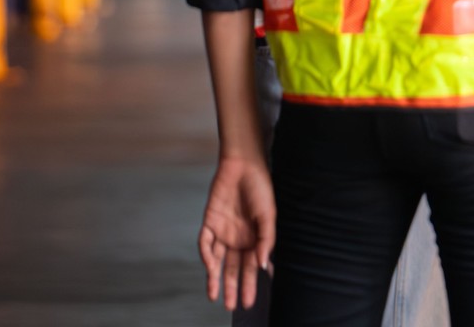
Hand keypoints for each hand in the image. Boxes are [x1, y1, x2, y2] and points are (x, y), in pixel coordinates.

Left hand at [198, 153, 275, 310]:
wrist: (243, 166)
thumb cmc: (260, 188)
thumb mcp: (268, 215)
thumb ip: (266, 240)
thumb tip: (261, 265)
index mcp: (254, 238)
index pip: (251, 267)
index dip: (250, 284)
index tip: (250, 302)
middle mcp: (238, 239)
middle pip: (233, 268)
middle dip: (233, 287)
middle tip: (232, 306)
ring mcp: (222, 232)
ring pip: (217, 262)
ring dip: (216, 279)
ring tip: (216, 297)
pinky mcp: (209, 224)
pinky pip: (205, 244)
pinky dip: (207, 257)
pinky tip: (210, 268)